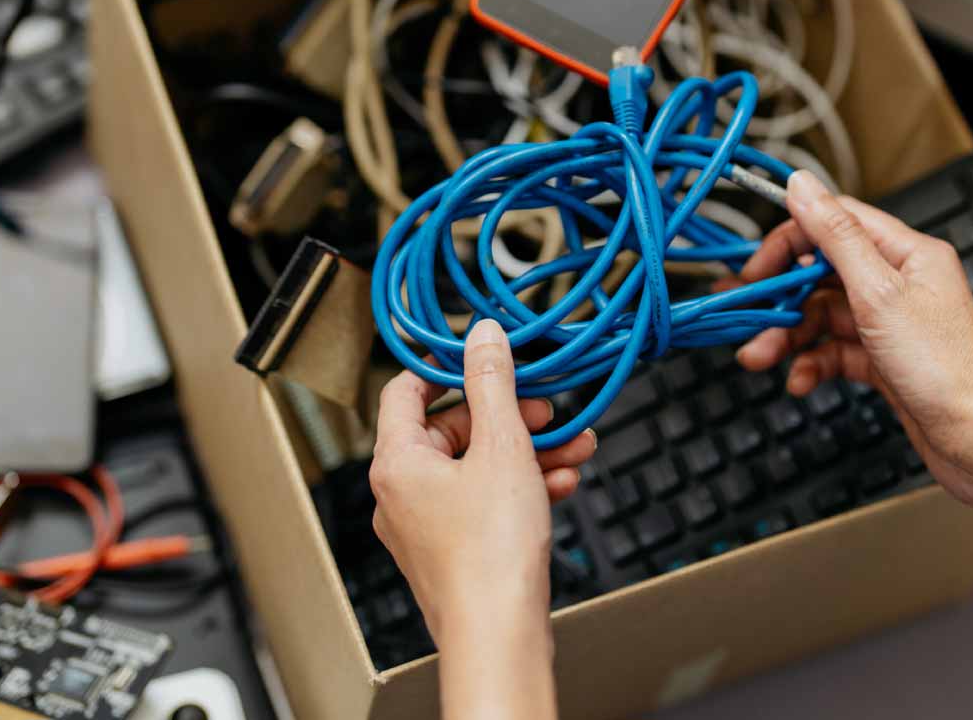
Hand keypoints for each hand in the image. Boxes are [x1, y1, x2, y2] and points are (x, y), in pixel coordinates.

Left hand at [370, 319, 595, 644]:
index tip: (484, 355)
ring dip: (527, 450)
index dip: (446, 366)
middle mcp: (401, 492)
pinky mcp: (453, 550)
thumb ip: (493, 384)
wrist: (500, 634)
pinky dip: (521, 486)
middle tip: (548, 408)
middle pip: (452, 429)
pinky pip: (484, 501)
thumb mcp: (503, 448)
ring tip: (575, 445)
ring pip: (477, 467)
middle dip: (509, 415)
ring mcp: (426, 525)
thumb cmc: (491, 553)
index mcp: (397, 462)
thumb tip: (482, 337)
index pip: (406, 390)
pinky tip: (562, 481)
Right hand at [733, 171, 972, 515]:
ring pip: (822, 317)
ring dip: (787, 337)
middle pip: (822, 274)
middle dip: (781, 299)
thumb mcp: (878, 292)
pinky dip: (811, 363)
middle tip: (746, 316)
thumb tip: (803, 185)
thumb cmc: (946, 368)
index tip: (755, 266)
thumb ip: (836, 236)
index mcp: (907, 254)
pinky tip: (800, 380)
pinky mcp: (883, 360)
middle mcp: (899, 283)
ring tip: (760, 358)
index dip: (790, 240)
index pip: (836, 224)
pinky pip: (834, 351)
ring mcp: (890, 324)